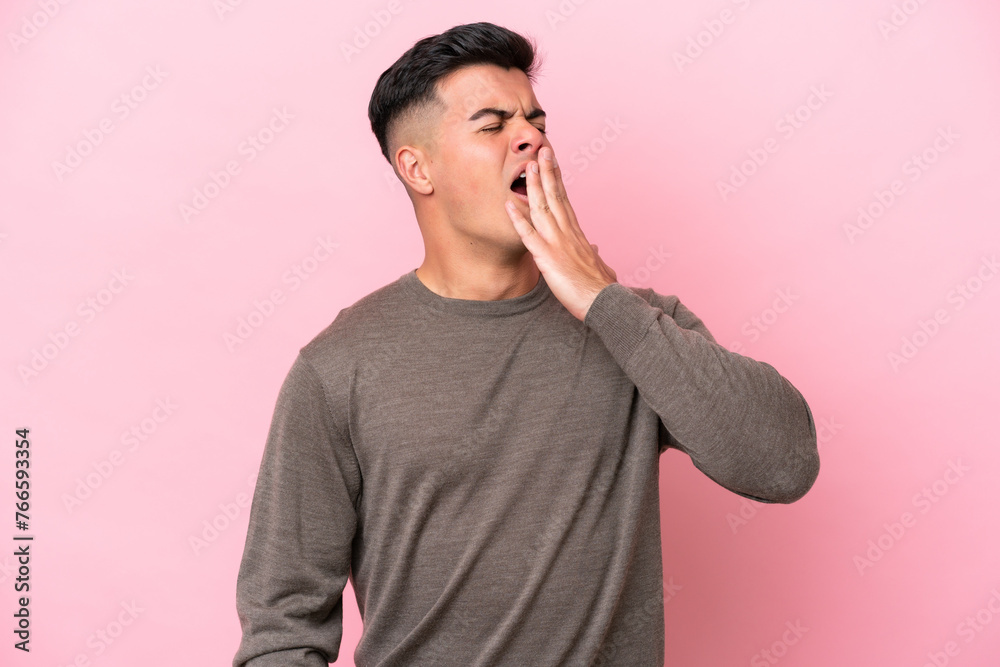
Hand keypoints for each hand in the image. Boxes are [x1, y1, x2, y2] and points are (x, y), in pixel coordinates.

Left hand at [504, 146, 616, 321]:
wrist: (604, 303)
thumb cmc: (601, 288)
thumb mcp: (599, 266)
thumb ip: (594, 254)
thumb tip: (595, 248)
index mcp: (577, 234)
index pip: (565, 200)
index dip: (557, 180)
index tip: (552, 162)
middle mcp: (568, 233)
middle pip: (556, 196)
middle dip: (548, 172)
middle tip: (541, 150)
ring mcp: (557, 243)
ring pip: (543, 208)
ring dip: (534, 186)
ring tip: (527, 166)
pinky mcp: (547, 258)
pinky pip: (529, 236)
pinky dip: (518, 220)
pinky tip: (508, 206)